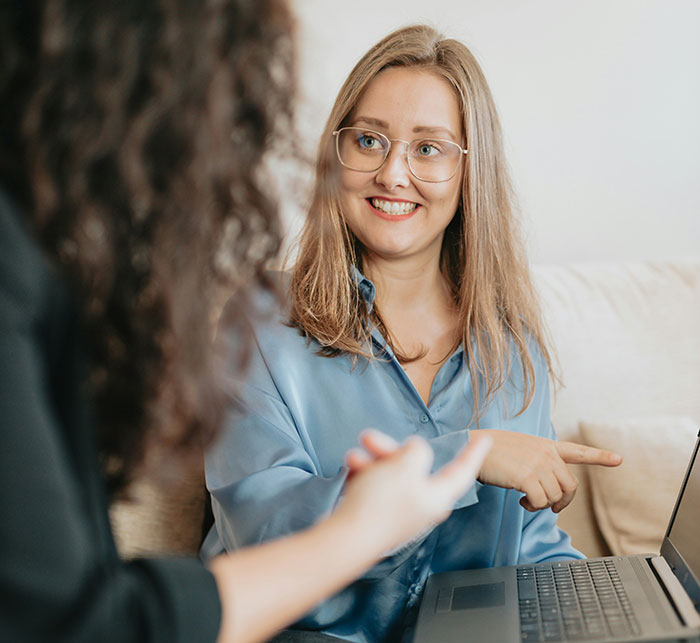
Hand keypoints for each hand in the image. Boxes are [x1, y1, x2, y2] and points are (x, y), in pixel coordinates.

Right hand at [336, 430, 491, 554]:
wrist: (346, 539)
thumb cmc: (380, 504)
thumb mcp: (406, 465)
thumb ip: (417, 451)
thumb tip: (415, 451)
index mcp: (438, 496)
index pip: (462, 471)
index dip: (473, 453)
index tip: (485, 440)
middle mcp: (421, 505)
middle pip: (413, 466)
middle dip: (391, 449)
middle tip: (370, 438)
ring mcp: (399, 511)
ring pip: (390, 473)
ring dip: (372, 461)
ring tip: (354, 457)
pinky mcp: (377, 515)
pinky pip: (374, 485)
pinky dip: (363, 475)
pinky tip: (351, 472)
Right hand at [476, 429, 621, 511]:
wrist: (474, 447)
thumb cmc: (493, 450)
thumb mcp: (521, 448)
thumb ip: (538, 460)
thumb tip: (547, 486)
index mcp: (546, 446)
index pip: (578, 451)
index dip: (599, 456)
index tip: (618, 459)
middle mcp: (546, 454)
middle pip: (570, 486)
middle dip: (563, 502)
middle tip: (550, 508)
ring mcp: (538, 465)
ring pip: (555, 497)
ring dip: (543, 505)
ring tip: (528, 501)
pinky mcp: (527, 477)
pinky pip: (540, 502)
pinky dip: (533, 507)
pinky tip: (522, 502)